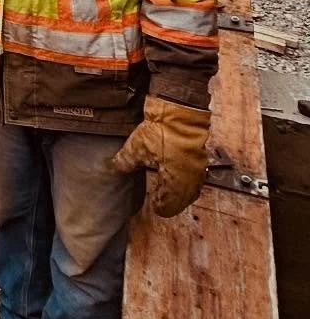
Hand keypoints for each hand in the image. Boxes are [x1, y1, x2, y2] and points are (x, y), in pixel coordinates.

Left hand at [110, 96, 211, 216]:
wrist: (180, 109)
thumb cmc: (162, 129)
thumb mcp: (137, 146)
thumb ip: (126, 161)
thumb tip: (116, 168)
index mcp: (176, 179)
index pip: (171, 200)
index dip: (163, 206)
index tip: (157, 209)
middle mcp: (191, 177)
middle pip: (185, 197)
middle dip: (174, 203)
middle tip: (165, 206)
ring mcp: (199, 166)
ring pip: (192, 187)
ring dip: (183, 194)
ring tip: (172, 195)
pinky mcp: (201, 154)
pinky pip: (196, 175)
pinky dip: (188, 181)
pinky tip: (181, 178)